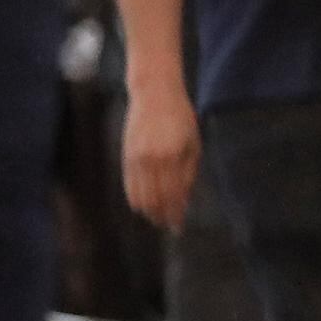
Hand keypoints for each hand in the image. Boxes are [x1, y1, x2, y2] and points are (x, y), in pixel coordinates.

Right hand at [124, 83, 200, 230]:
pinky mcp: (126, 155)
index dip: (175, 214)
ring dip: (148, 211)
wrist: (154, 94)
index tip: (178, 227)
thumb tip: (184, 199)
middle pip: (155, 199)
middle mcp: (153, 160)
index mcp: (173, 157)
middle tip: (169, 226)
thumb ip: (189, 173)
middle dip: (162, 216)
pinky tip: (142, 206)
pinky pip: (128, 184)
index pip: (173, 195)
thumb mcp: (194, 143)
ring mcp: (137, 158)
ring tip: (157, 219)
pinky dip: (135, 198)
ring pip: (139, 195)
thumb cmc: (181, 118)